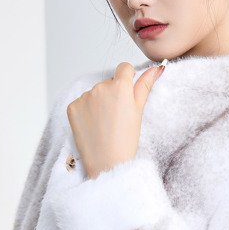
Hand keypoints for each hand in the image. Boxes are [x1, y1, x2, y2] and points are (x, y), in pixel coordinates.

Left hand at [66, 61, 163, 178]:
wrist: (108, 162)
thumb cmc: (126, 140)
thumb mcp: (138, 110)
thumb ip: (145, 86)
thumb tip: (156, 68)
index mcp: (120, 86)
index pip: (124, 68)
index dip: (127, 79)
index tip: (127, 94)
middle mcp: (100, 87)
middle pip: (109, 82)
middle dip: (113, 93)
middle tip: (117, 116)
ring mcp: (84, 97)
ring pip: (95, 93)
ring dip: (99, 102)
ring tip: (105, 123)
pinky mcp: (72, 107)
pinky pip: (81, 102)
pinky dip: (86, 112)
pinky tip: (93, 126)